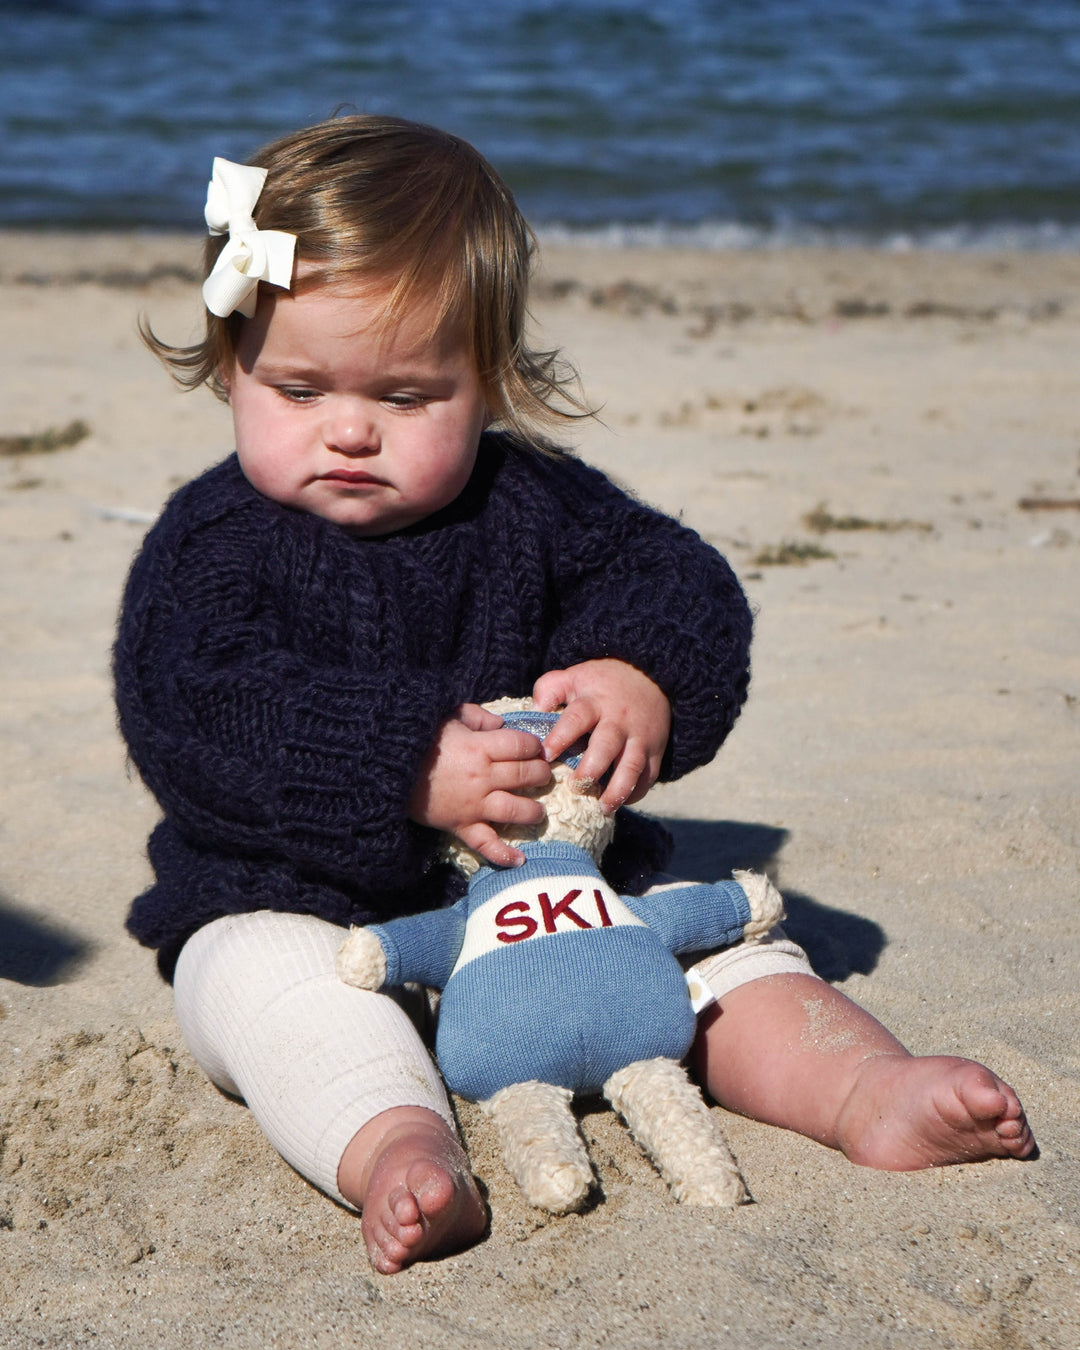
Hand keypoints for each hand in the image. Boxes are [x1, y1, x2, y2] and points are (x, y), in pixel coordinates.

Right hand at [408, 704, 550, 867]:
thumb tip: (500, 724)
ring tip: (538, 811)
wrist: (386, 771)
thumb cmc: (419, 742)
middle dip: (540, 774)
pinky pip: (485, 844)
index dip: (534, 745)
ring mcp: (473, 804)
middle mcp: (482, 777)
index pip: (522, 746)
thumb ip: (477, 718)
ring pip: (515, 810)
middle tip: (543, 775)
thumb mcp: (448, 717)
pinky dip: (503, 854)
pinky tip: (520, 858)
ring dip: (533, 811)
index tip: (536, 748)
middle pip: (525, 775)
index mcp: (480, 747)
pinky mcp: (461, 825)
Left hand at [532, 659, 670, 812]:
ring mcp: (639, 736)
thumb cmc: (601, 683)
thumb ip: (549, 690)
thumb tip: (533, 712)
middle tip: (575, 787)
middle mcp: (618, 720)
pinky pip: (649, 775)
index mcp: (594, 702)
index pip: (576, 718)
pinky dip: (637, 791)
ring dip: (618, 789)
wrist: (650, 677)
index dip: (561, 737)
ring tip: (604, 807)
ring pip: (632, 766)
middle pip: (606, 747)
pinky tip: (622, 802)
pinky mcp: (655, 749)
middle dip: (590, 770)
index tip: (546, 756)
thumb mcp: (574, 677)